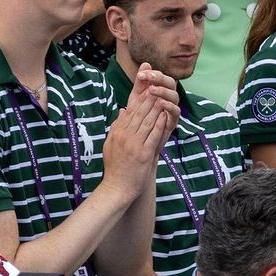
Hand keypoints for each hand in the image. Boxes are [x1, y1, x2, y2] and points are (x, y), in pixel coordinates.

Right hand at [103, 75, 179, 201]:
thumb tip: (122, 110)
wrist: (117, 188)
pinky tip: (166, 116)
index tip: (147, 88)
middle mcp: (124, 136)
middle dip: (149, 98)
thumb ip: (116, 126)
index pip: (130, 111)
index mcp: (117, 132)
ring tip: (163, 97)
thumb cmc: (114, 167)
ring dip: (156, 108)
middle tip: (157, 86)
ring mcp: (134, 145)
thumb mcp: (110, 144)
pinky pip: (153, 136)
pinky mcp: (143, 154)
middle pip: (139, 113)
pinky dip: (160, 125)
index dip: (140, 98)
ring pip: (147, 122)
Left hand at [127, 62, 179, 135]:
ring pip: (174, 96)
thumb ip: (140, 83)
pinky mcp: (172, 122)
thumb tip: (145, 63)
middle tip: (149, 77)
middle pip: (171, 83)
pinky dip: (169, 106)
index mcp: (160, 91)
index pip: (160, 77)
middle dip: (160, 78)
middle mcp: (168, 99)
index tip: (140, 74)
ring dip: (164, 91)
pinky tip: (160, 103)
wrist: (137, 144)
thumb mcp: (136, 99)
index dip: (152, 74)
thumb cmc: (137, 120)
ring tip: (152, 90)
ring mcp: (171, 110)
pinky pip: (176, 112)